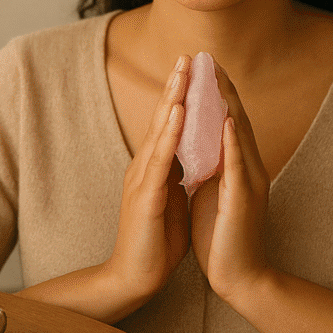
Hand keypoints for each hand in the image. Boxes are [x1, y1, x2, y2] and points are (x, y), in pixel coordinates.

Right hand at [102, 54, 190, 307]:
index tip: (196, 69)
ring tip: (183, 72)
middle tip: (188, 55)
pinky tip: (177, 113)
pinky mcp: (145, 196)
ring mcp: (141, 179)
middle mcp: (144, 166)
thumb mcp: (171, 198)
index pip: (169, 124)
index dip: (181, 96)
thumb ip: (177, 174)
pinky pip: (160, 160)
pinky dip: (169, 133)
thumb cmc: (156, 241)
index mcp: (154, 167)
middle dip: (175, 86)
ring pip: (158, 131)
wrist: (135, 277)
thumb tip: (192, 154)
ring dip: (171, 99)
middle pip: (161, 118)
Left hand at [189, 63, 271, 302]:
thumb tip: (197, 143)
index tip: (202, 65)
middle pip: (235, 119)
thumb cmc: (222, 236)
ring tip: (216, 76)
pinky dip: (233, 142)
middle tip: (208, 57)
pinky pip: (238, 166)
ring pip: (239, 135)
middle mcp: (247, 169)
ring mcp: (248, 183)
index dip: (216, 92)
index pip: (227, 121)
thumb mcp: (211, 191)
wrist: (238, 278)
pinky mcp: (243, 202)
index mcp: (236, 166)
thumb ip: (209, 165)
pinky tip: (227, 121)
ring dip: (228, 104)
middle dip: (221, 87)